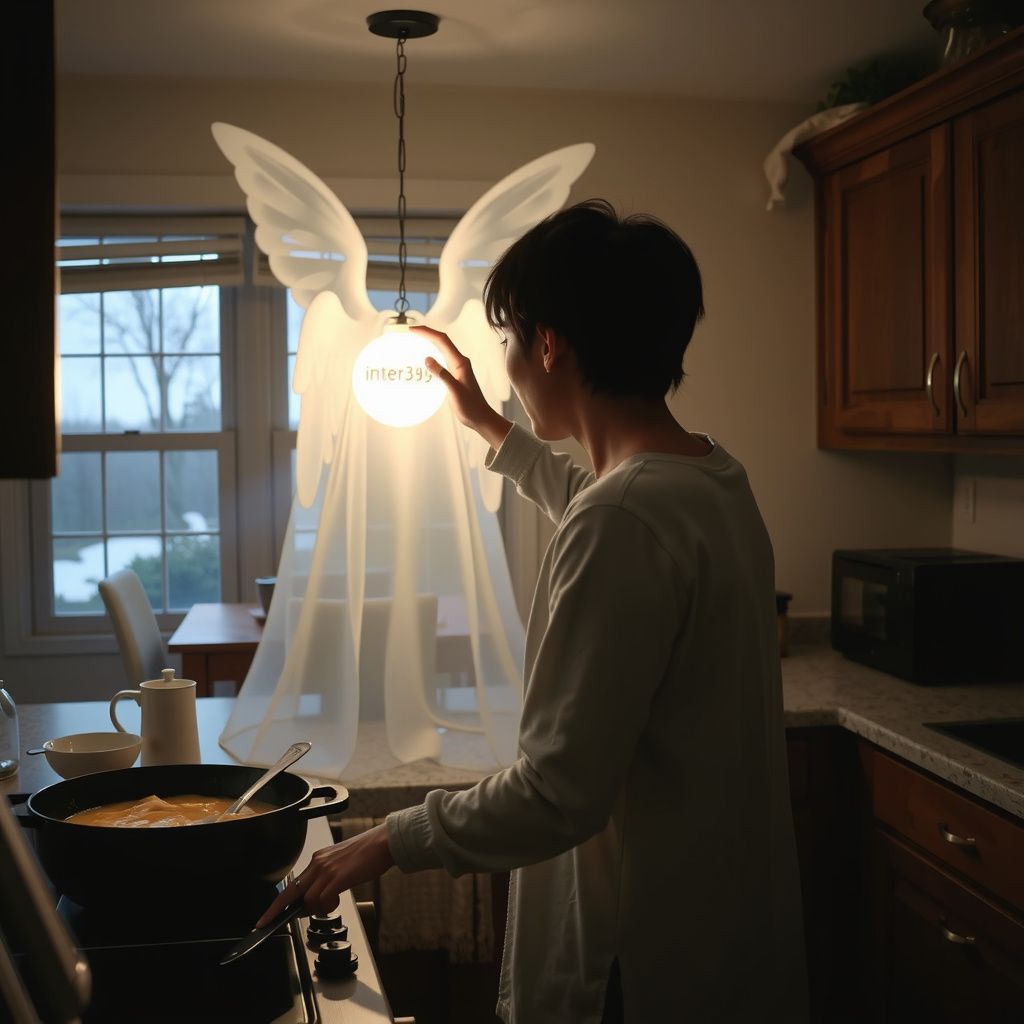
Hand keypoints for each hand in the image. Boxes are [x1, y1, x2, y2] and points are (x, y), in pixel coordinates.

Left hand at [254, 823, 394, 927]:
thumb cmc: (367, 854)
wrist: (383, 843)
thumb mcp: (340, 863)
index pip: (291, 884)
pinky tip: (337, 901)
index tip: (266, 916)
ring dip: (317, 909)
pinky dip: (328, 906)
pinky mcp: (337, 877)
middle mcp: (318, 863)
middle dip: (277, 911)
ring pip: (308, 899)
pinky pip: (323, 899)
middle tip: (268, 923)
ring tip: (330, 905)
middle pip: (291, 892)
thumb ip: (326, 878)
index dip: (277, 903)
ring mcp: (327, 870)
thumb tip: (317, 900)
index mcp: (318, 859)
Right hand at [412, 325, 512, 450]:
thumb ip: (442, 375)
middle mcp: (460, 362)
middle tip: (411, 332)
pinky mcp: (455, 376)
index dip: (427, 332)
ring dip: (430, 342)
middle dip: (427, 334)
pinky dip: (432, 356)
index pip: (442, 341)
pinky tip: (423, 362)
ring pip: (442, 349)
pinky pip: (442, 361)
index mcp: (460, 362)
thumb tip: (427, 359)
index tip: (412, 330)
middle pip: (442, 341)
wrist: (480, 418)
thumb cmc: (470, 406)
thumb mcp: (455, 390)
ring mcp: (458, 368)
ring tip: (415, 341)